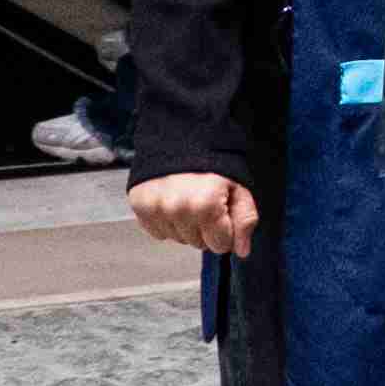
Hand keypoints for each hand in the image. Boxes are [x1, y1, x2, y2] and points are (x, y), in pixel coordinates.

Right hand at [129, 172, 257, 257]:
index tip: (222, 211)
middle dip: (206, 228)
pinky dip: (167, 221)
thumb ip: (245, 220)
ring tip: (188, 199)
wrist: (181, 135)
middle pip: (198, 244)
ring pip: (178, 239)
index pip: (220, 246)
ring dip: (185, 225)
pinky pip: (158, 232)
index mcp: (205, 205)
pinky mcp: (140, 205)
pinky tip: (173, 201)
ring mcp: (155, 208)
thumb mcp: (239, 188)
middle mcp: (177, 209)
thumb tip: (242, 249)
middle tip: (205, 201)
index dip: (225, 231)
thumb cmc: (213, 162)